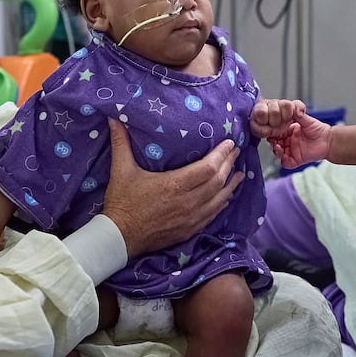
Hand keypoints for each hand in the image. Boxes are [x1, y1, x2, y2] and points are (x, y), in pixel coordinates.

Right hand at [102, 118, 241, 258]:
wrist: (119, 238)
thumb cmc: (122, 203)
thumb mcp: (121, 170)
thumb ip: (121, 142)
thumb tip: (115, 118)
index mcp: (174, 185)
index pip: (208, 167)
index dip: (222, 154)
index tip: (230, 143)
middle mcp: (187, 202)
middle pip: (217, 181)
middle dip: (229, 165)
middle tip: (236, 152)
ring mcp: (190, 218)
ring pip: (219, 199)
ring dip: (231, 185)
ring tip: (239, 173)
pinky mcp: (189, 230)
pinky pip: (212, 215)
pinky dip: (221, 203)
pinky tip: (226, 197)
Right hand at [253, 99, 332, 169]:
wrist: (328, 141)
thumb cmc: (319, 130)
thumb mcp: (307, 120)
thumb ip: (298, 114)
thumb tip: (292, 108)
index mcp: (289, 131)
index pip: (277, 132)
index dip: (273, 132)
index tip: (271, 130)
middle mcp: (289, 141)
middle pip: (275, 143)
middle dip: (272, 142)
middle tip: (273, 140)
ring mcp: (292, 151)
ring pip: (279, 153)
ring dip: (276, 151)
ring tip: (278, 147)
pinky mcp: (296, 159)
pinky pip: (286, 163)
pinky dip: (284, 161)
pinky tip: (285, 156)